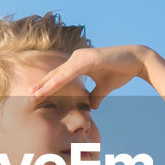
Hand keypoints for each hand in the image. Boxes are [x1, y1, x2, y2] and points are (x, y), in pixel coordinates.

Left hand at [28, 45, 151, 109]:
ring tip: (35, 93)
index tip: (35, 95)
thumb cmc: (121, 71)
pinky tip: (51, 86)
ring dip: (47, 83)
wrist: (137, 62)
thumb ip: (95, 96)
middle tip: (27, 95)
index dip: (47, 86)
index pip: (59, 76)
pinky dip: (60, 79)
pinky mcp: (89, 58)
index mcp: (78, 64)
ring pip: (60, 73)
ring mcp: (82, 56)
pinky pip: (71, 71)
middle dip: (42, 85)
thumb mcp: (104, 88)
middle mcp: (77, 58)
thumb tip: (92, 107)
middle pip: (56, 74)